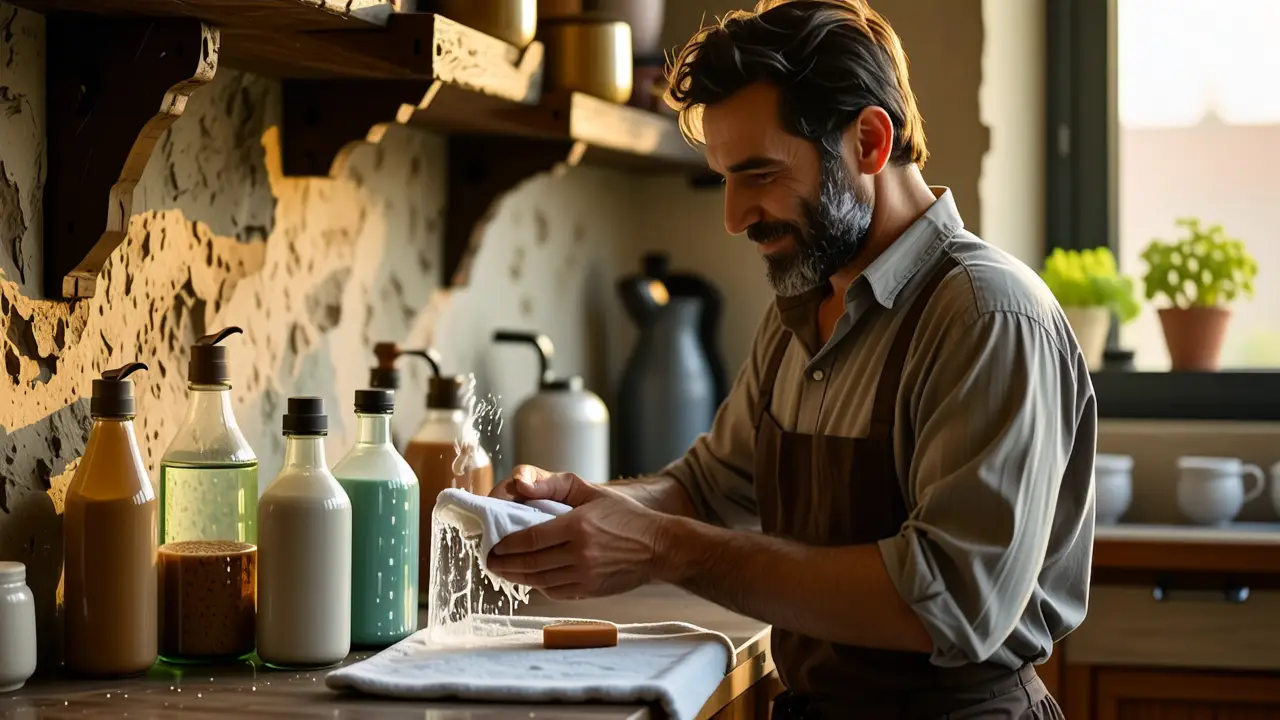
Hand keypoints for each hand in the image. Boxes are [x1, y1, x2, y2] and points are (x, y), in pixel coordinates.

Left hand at [486, 465, 667, 599]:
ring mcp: (585, 575)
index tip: (494, 545)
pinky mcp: (591, 590)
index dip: (506, 545)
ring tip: (504, 570)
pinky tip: (531, 579)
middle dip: (504, 564)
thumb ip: (555, 484)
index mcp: (578, 526)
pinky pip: (555, 591)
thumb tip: (522, 486)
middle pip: (530, 564)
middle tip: (490, 561)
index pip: (530, 539)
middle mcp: (580, 553)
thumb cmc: (625, 516)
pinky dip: (538, 586)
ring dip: (517, 577)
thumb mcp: (592, 491)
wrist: (659, 547)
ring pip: (539, 581)